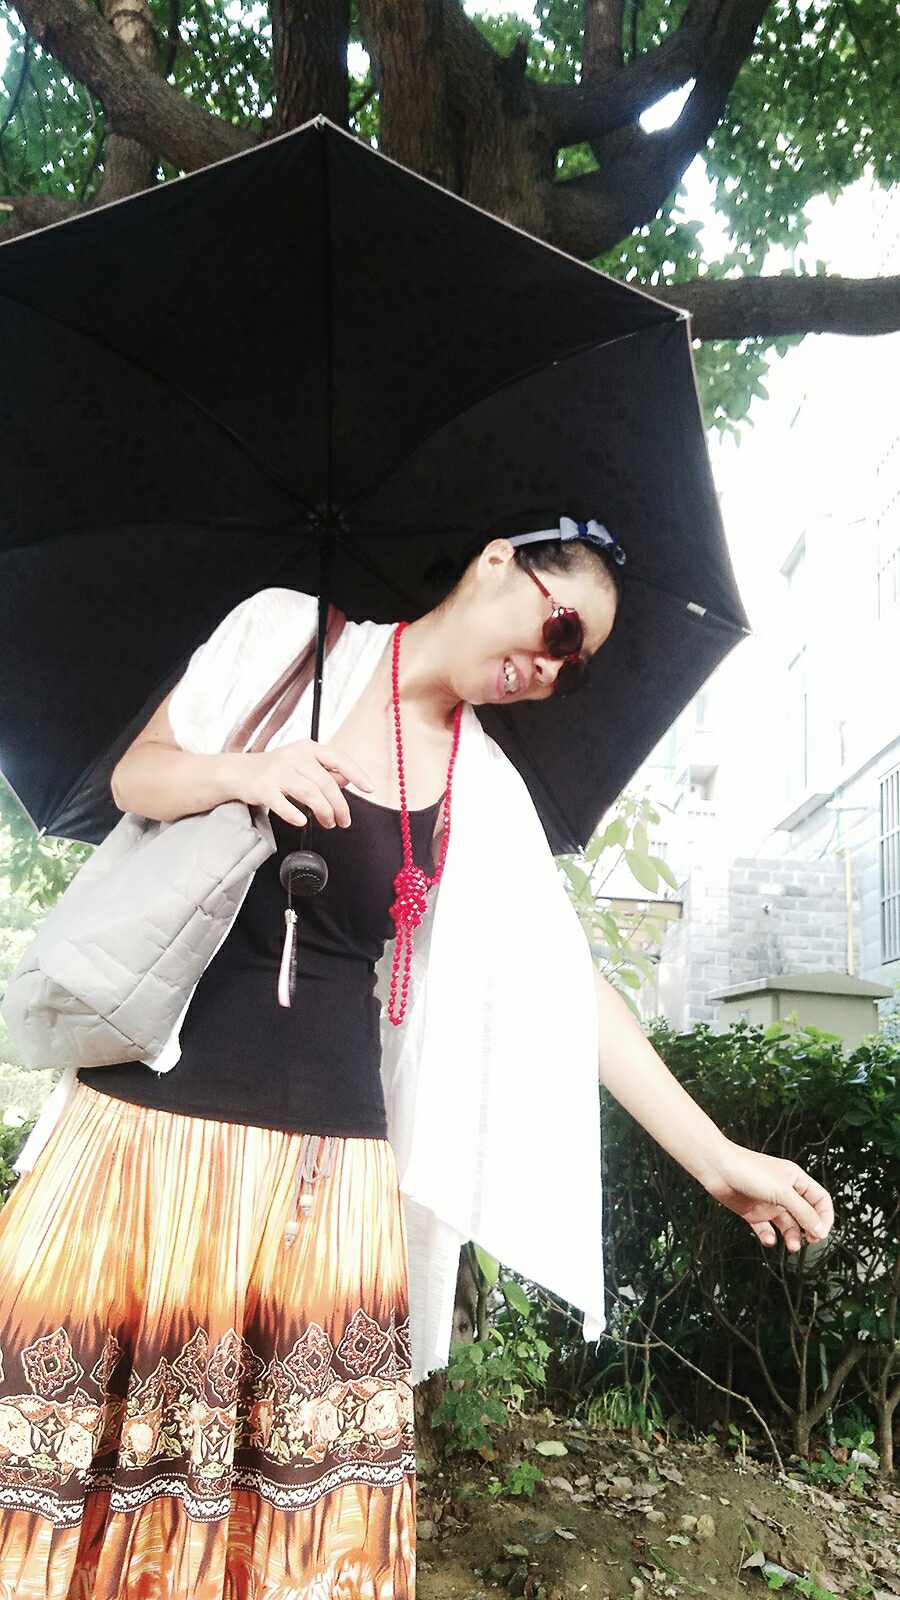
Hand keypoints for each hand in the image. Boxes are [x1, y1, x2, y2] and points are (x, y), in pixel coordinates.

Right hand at [236, 739, 374, 829]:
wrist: (238, 772)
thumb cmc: (275, 770)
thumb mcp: (302, 764)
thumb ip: (325, 771)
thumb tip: (348, 780)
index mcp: (308, 748)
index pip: (338, 759)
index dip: (357, 774)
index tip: (370, 788)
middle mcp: (294, 756)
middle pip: (326, 783)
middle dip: (339, 806)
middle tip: (343, 821)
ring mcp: (278, 771)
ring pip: (310, 793)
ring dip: (324, 812)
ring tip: (328, 824)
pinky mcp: (263, 788)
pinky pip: (283, 804)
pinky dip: (295, 815)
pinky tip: (302, 822)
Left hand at [700, 1140, 833, 1251]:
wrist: (717, 1168)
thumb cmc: (748, 1170)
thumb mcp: (782, 1192)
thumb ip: (802, 1212)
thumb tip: (820, 1230)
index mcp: (796, 1180)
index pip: (820, 1200)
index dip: (825, 1216)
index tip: (822, 1232)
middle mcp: (784, 1192)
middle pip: (805, 1215)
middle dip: (809, 1229)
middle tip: (809, 1241)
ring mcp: (768, 1203)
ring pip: (787, 1225)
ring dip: (792, 1237)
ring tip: (792, 1246)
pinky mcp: (753, 1212)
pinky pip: (765, 1229)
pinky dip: (768, 1237)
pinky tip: (768, 1239)